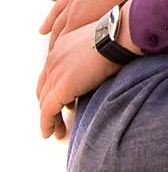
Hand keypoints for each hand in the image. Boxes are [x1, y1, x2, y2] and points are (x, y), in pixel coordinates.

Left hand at [36, 21, 121, 139]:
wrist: (118, 37)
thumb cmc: (118, 38)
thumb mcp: (100, 45)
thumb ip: (92, 56)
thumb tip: (98, 69)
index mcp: (62, 47)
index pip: (51, 72)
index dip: (54, 88)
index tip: (62, 101)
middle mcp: (53, 60)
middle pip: (44, 88)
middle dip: (48, 105)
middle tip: (55, 118)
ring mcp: (55, 74)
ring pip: (45, 102)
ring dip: (49, 118)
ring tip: (55, 131)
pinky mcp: (60, 88)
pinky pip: (48, 112)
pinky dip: (47, 124)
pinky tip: (51, 133)